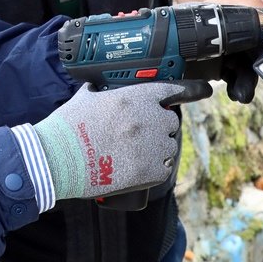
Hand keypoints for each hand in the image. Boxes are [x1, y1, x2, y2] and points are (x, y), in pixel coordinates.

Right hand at [32, 80, 210, 200]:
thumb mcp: (85, 98)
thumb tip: (102, 89)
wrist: (57, 159)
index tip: (205, 91)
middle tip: (137, 135)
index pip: (172, 90)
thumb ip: (101, 91)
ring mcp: (151, 146)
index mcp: (134, 97)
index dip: (192, 89)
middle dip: (158, 127)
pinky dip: (154, 169)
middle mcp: (148, 119)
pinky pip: (163, 168)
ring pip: (168, 146)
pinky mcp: (150, 171)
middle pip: (170, 122)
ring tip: (131, 154)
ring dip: (156, 149)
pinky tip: (136, 169)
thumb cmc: (68, 128)